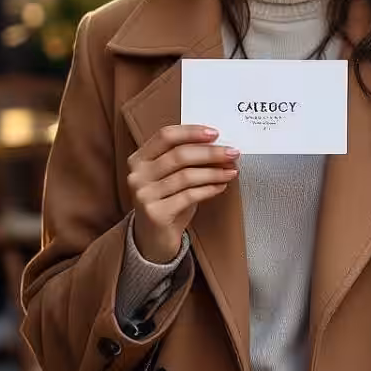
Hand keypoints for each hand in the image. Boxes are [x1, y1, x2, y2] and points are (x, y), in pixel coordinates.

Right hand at [127, 124, 239, 262]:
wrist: (153, 238)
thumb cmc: (167, 201)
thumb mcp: (171, 175)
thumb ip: (185, 159)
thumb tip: (218, 145)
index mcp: (139, 158)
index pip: (166, 136)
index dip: (191, 132)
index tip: (215, 133)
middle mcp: (137, 175)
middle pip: (179, 155)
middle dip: (210, 153)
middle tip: (232, 153)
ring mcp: (144, 195)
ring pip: (186, 176)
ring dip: (214, 172)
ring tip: (231, 171)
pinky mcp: (155, 213)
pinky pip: (189, 196)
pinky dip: (209, 189)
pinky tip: (221, 186)